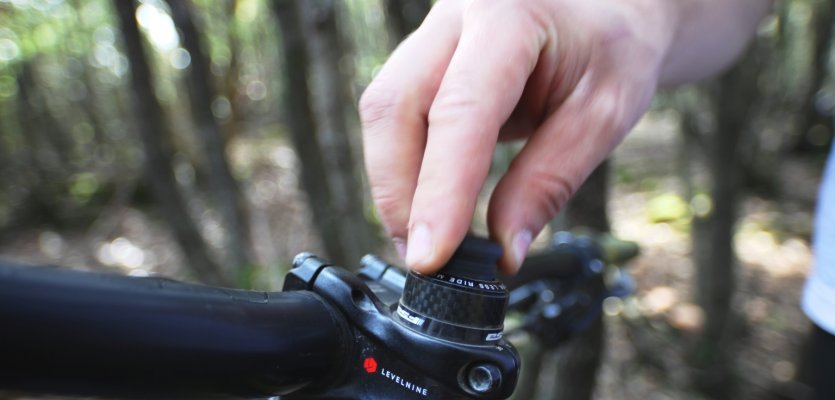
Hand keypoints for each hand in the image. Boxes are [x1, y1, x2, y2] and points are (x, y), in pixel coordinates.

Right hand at [359, 0, 674, 273]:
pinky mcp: (423, 61)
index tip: (432, 257)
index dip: (441, 190)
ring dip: (396, 185)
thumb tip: (503, 251)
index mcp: (509, 17)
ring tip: (427, 240)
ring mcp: (432, 35)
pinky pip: (395, 117)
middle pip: (394, 107)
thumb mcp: (604, 114)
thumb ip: (550, 180)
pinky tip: (429, 203)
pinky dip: (406, 168)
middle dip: (400, 192)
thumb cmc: (612, 49)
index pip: (461, 110)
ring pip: (384, 113)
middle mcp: (456, 17)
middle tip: (424, 258)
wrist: (606, 8)